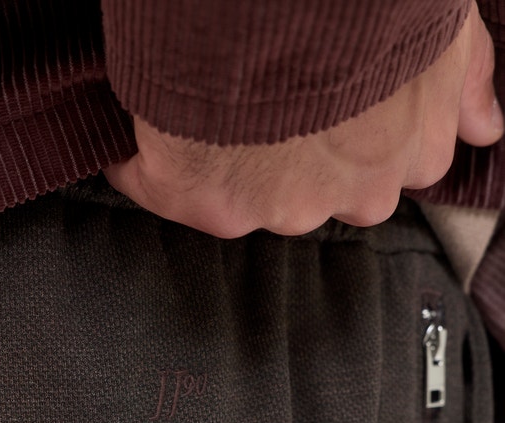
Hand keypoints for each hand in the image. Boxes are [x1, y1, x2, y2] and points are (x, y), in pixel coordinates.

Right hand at [104, 2, 502, 236]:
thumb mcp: (442, 29)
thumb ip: (463, 81)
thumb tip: (484, 128)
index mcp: (407, 155)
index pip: (368, 169)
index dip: (330, 132)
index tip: (301, 107)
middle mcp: (348, 196)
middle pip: (301, 189)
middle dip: (276, 152)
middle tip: (249, 93)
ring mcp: (276, 206)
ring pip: (235, 193)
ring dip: (211, 153)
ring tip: (195, 92)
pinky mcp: (204, 201)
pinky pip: (157, 186)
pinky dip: (141, 161)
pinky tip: (139, 126)